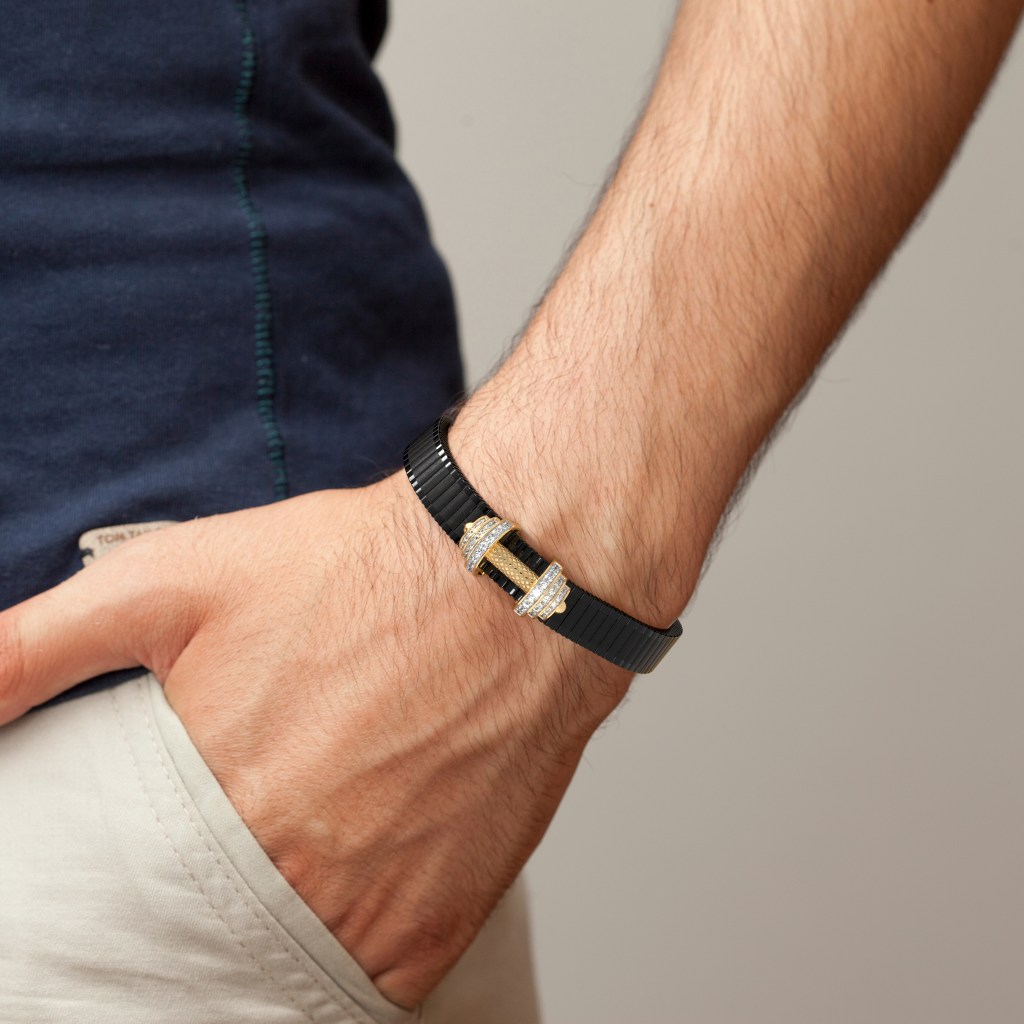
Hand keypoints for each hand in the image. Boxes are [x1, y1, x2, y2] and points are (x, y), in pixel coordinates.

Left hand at [0, 471, 632, 1006]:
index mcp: (212, 805)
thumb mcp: (171, 578)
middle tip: (243, 839)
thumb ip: (35, 647)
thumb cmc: (351, 569)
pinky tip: (359, 873)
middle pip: (211, 939)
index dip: (139, 880)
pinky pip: (376, 980)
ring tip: (301, 849)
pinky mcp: (446, 915)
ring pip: (292, 966)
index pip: (128, 904)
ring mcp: (377, 905)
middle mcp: (295, 874)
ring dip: (284, 924)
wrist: (507, 578)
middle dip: (212, 896)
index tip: (164, 852)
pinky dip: (354, 944)